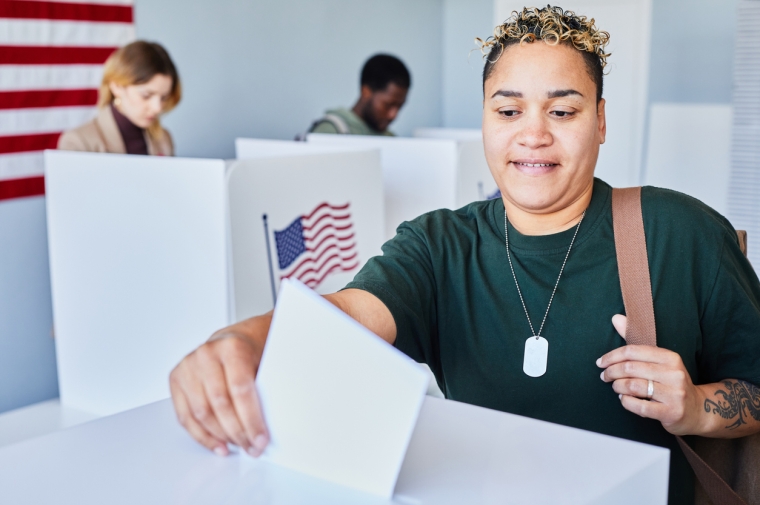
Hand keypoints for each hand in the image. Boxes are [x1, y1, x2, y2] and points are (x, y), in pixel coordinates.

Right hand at [169, 329, 268, 456]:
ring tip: (238, 446)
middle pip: (220, 404)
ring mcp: (188, 366)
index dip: (251, 419)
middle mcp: (206, 355)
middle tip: (252, 447)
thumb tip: (264, 428)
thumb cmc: (251, 352)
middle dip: (238, 432)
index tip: (261, 439)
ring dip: (221, 436)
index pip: (240, 390)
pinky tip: (218, 444)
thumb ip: (264, 389)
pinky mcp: (176, 379)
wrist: (232, 339)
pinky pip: (185, 416)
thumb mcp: (265, 362)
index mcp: (231, 347)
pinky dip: (202, 436)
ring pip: (201, 413)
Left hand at [597, 314, 704, 435]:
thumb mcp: (658, 360)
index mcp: (670, 357)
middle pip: (630, 368)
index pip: (632, 351)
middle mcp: (674, 374)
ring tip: (615, 387)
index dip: (612, 356)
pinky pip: (639, 406)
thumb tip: (615, 318)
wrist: (697, 409)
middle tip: (604, 376)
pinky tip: (624, 399)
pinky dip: (626, 402)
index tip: (601, 362)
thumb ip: (635, 339)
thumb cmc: (670, 382)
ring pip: (633, 386)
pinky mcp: (671, 412)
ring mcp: (674, 394)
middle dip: (611, 372)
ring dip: (617, 387)